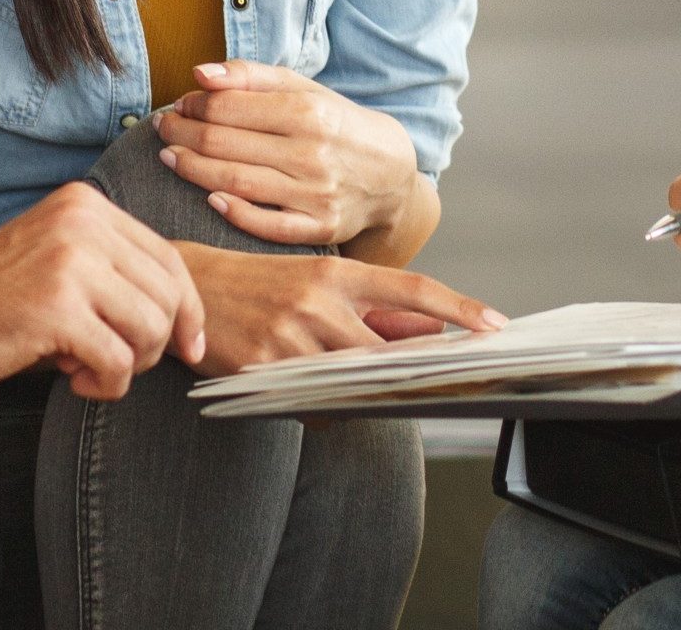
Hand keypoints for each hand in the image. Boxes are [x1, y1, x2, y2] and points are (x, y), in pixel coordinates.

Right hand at [0, 183, 206, 401]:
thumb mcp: (53, 265)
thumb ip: (110, 273)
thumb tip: (183, 315)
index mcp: (84, 205)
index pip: (169, 258)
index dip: (188, 309)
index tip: (188, 346)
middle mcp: (81, 221)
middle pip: (169, 295)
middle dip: (157, 343)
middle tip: (113, 362)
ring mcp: (70, 261)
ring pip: (152, 328)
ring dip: (129, 364)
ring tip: (84, 366)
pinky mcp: (56, 308)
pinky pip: (119, 361)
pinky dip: (105, 384)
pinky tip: (71, 378)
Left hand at [156, 62, 418, 247]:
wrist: (390, 174)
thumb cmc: (336, 125)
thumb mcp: (304, 89)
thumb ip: (251, 76)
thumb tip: (201, 73)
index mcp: (308, 111)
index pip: (229, 107)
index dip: (193, 105)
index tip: (179, 105)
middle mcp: (312, 152)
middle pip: (224, 144)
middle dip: (182, 135)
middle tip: (163, 130)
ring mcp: (316, 194)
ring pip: (236, 182)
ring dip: (192, 169)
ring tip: (170, 157)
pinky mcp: (319, 228)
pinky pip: (266, 225)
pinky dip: (234, 212)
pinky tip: (209, 198)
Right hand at [175, 244, 509, 375]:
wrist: (186, 286)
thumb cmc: (259, 285)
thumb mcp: (316, 283)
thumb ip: (374, 309)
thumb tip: (431, 330)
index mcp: (336, 272)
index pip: (412, 288)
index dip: (458, 306)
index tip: (494, 325)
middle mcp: (318, 300)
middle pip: (387, 350)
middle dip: (410, 372)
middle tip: (434, 384)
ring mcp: (290, 335)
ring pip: (351, 383)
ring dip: (358, 393)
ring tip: (345, 384)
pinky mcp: (262, 367)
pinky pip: (312, 406)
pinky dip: (320, 408)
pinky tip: (305, 395)